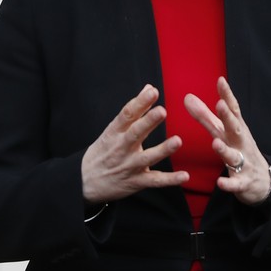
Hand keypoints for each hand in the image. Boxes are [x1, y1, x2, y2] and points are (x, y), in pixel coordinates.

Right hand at [81, 85, 188, 203]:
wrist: (85, 182)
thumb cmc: (104, 151)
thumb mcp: (113, 129)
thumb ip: (134, 110)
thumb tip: (149, 88)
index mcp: (115, 132)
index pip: (127, 114)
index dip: (139, 102)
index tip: (152, 92)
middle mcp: (122, 148)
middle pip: (135, 133)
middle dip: (148, 122)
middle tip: (162, 111)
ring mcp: (129, 165)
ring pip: (147, 158)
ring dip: (163, 150)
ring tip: (177, 141)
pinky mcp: (137, 182)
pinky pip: (155, 181)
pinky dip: (170, 180)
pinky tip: (184, 175)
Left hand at [184, 77, 270, 205]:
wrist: (262, 182)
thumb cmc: (240, 150)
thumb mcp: (224, 132)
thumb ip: (205, 116)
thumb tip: (187, 97)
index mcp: (237, 129)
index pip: (233, 110)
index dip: (227, 96)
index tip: (220, 80)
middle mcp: (241, 143)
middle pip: (235, 128)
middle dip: (228, 117)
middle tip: (220, 104)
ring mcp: (244, 162)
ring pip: (233, 156)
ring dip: (225, 149)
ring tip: (215, 143)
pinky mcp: (243, 182)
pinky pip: (235, 183)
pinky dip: (229, 183)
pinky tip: (220, 183)